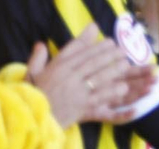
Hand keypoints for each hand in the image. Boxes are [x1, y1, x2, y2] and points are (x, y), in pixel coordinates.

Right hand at [26, 25, 154, 127]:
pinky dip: (111, 91)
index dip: (97, 45)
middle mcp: (70, 75)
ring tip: (126, 65)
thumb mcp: (32, 72)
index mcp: (59, 65)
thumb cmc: (32, 94)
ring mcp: (77, 90)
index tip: (110, 41)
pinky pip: (99, 96)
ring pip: (99, 77)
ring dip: (114, 70)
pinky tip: (122, 87)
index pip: (81, 51)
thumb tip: (40, 43)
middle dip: (110, 55)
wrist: (32, 116)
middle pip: (93, 61)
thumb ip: (38, 56)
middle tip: (123, 50)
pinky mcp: (81, 105)